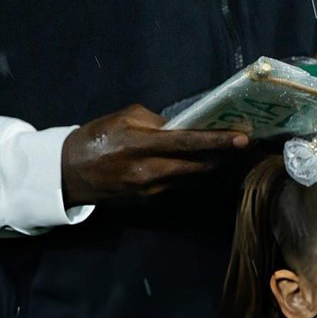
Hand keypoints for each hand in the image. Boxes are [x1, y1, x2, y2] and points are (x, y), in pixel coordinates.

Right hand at [61, 104, 248, 206]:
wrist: (70, 173)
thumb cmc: (97, 136)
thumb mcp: (124, 117)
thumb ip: (156, 121)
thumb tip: (181, 125)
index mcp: (141, 143)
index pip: (187, 142)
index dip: (216, 141)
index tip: (242, 138)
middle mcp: (149, 170)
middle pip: (196, 165)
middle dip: (223, 156)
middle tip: (246, 146)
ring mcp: (150, 189)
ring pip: (190, 177)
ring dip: (210, 166)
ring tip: (230, 154)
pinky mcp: (148, 200)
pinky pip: (177, 184)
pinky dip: (191, 174)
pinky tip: (201, 164)